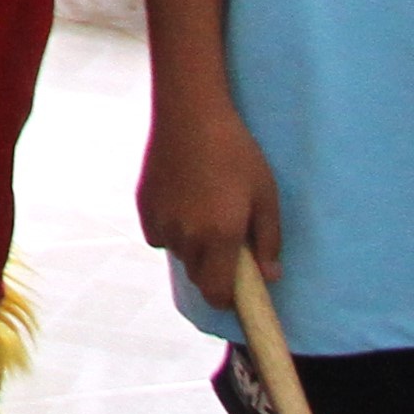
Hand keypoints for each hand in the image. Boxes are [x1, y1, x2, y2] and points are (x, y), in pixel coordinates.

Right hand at [138, 88, 282, 310]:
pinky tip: (182, 204)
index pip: (217, 292)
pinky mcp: (143, 204)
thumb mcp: (266, 196)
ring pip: (180, 254)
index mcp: (219, 237)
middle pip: (198, 276)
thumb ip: (269, 241)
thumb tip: (270, 276)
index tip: (238, 293)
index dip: (227, 300)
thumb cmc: (236, 153)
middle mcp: (186, 235)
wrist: (190, 113)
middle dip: (214, 271)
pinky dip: (171, 230)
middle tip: (229, 244)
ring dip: (193, 248)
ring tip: (206, 215)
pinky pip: (159, 234)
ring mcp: (161, 220)